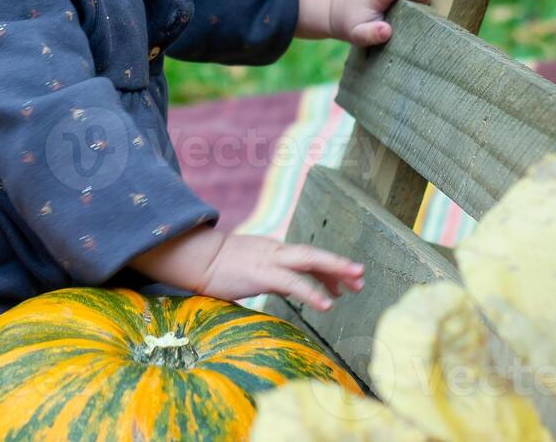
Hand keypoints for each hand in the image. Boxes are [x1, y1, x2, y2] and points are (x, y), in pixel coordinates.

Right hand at [195, 233, 364, 311]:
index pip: (306, 257)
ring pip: (309, 261)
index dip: (327, 268)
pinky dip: (312, 292)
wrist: (193, 257)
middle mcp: (275, 250)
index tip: (344, 283)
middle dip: (339, 264)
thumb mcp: (246, 268)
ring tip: (356, 283)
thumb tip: (280, 287)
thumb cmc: (214, 266)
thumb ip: (265, 275)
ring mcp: (269, 260)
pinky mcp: (261, 273)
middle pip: (313, 255)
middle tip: (361, 275)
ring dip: (335, 271)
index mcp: (272, 250)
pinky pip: (293, 283)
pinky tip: (327, 305)